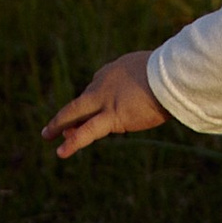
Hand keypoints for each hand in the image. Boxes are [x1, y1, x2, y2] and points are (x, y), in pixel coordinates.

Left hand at [43, 50, 164, 158]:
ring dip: (60, 124)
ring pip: (76, 113)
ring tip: (47, 135)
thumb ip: (153, 81)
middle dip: (69, 112)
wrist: (172, 75)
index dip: (93, 102)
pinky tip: (61, 152)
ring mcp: (106, 98)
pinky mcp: (111, 116)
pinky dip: (74, 142)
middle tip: (58, 123)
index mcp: (116, 70)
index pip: (98, 88)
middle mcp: (106, 82)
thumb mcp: (158, 72)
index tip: (91, 110)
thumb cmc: (174, 72)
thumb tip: (164, 87)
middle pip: (83, 99)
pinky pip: (87, 131)